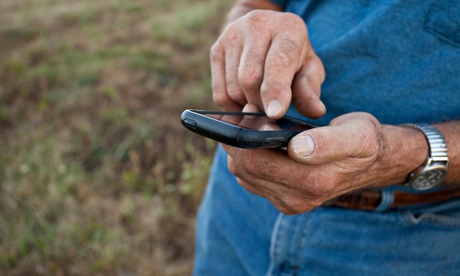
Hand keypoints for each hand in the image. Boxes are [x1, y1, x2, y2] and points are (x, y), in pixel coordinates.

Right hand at [211, 10, 325, 118]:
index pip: (278, 62)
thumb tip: (316, 111)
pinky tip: (245, 99)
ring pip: (234, 88)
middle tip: (272, 109)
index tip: (275, 113)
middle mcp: (256, 25)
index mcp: (287, 28)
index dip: (275, 90)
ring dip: (247, 104)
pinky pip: (220, 93)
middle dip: (261, 103)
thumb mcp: (309, 69)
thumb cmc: (293, 56)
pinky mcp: (216, 49)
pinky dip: (232, 106)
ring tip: (260, 99)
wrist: (267, 33)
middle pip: (250, 79)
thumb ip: (310, 90)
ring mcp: (231, 35)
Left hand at [223, 112, 412, 213]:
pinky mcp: (283, 198)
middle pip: (245, 170)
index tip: (243, 113)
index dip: (242, 138)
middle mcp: (296, 199)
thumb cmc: (365, 141)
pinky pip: (251, 179)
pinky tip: (257, 141)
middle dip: (237, 142)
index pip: (256, 163)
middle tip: (245, 113)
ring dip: (241, 150)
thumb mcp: (357, 135)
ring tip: (252, 124)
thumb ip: (329, 142)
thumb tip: (297, 148)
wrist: (374, 162)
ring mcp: (288, 201)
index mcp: (312, 182)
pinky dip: (248, 159)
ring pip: (244, 175)